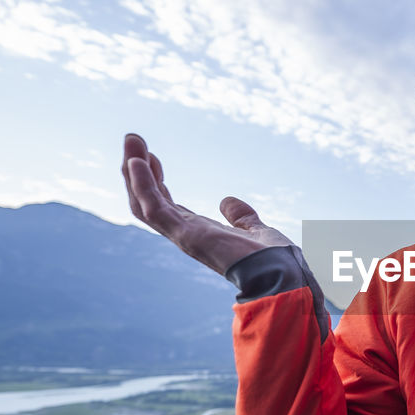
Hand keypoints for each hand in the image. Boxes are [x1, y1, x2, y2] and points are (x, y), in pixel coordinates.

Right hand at [122, 133, 292, 274]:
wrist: (284, 273)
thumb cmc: (274, 259)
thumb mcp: (255, 229)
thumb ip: (241, 216)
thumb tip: (227, 201)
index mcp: (200, 233)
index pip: (166, 205)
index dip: (154, 180)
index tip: (151, 156)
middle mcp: (186, 235)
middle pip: (148, 201)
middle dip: (137, 170)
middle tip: (132, 140)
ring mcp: (184, 236)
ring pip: (144, 202)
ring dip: (134, 171)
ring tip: (131, 140)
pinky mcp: (187, 236)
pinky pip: (154, 209)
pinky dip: (143, 185)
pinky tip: (137, 162)